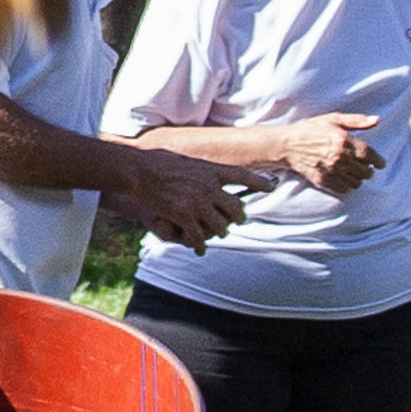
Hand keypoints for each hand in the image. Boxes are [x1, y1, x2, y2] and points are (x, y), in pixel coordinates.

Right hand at [129, 150, 262, 249]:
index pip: (242, 176)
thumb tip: (212, 175)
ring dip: (219, 232)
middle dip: (238, 217)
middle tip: (237, 221)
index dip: (258, 182)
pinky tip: (200, 250)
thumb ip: (203, 172)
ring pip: (220, 226)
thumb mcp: (188, 161)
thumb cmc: (159, 163)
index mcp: (211, 171)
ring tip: (216, 234)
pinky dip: (200, 246)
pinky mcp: (184, 215)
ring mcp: (198, 202)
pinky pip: (199, 237)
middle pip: (236, 207)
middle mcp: (209, 187)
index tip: (270, 187)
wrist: (139, 170)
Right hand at [283, 121, 383, 194]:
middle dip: (369, 170)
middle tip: (366, 167)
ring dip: (358, 178)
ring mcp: (331, 171)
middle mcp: (339, 158)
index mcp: (343, 141)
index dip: (378, 161)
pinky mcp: (324, 181)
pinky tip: (344, 178)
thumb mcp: (334, 119)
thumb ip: (357, 121)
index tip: (381, 163)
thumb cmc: (312, 130)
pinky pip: (344, 189)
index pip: (369, 155)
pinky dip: (347, 186)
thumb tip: (377, 120)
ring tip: (354, 172)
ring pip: (356, 182)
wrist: (289, 145)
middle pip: (365, 171)